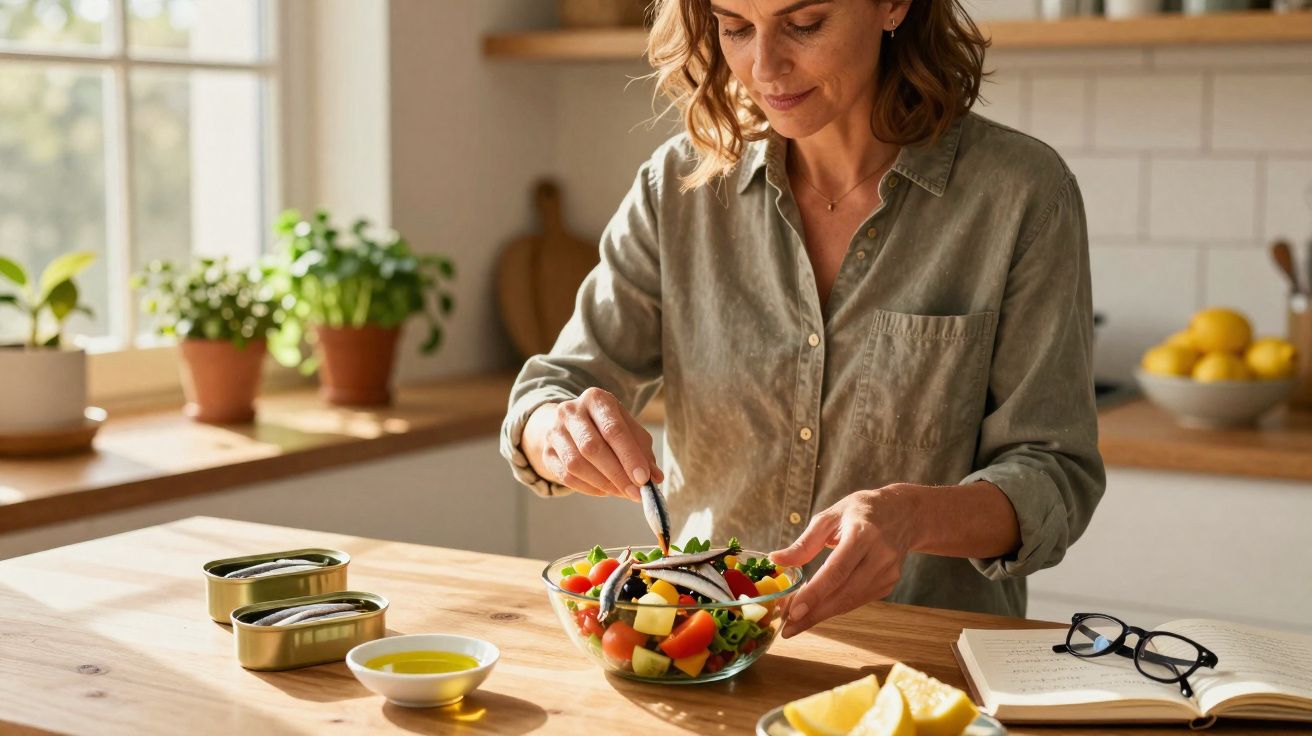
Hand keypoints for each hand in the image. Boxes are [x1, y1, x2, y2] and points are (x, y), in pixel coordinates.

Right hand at [522, 387, 663, 501]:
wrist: (572, 423)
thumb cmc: (607, 426)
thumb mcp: (629, 430)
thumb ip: (643, 452)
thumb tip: (655, 478)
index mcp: (596, 399)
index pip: (613, 429)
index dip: (629, 456)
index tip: (643, 479)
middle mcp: (571, 411)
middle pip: (592, 447)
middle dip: (617, 474)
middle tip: (636, 493)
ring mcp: (555, 431)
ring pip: (576, 464)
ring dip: (603, 483)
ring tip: (623, 492)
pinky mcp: (547, 452)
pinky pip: (566, 476)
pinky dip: (590, 488)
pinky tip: (606, 491)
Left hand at [768, 485, 920, 637]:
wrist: (904, 513)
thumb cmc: (860, 511)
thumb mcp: (830, 517)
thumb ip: (804, 543)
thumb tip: (776, 560)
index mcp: (864, 533)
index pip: (837, 570)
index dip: (815, 594)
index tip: (793, 612)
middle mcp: (880, 555)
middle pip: (843, 592)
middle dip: (813, 613)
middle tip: (787, 628)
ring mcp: (888, 573)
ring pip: (850, 601)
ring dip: (822, 613)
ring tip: (796, 621)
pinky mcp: (889, 584)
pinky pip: (857, 600)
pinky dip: (835, 606)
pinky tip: (817, 608)